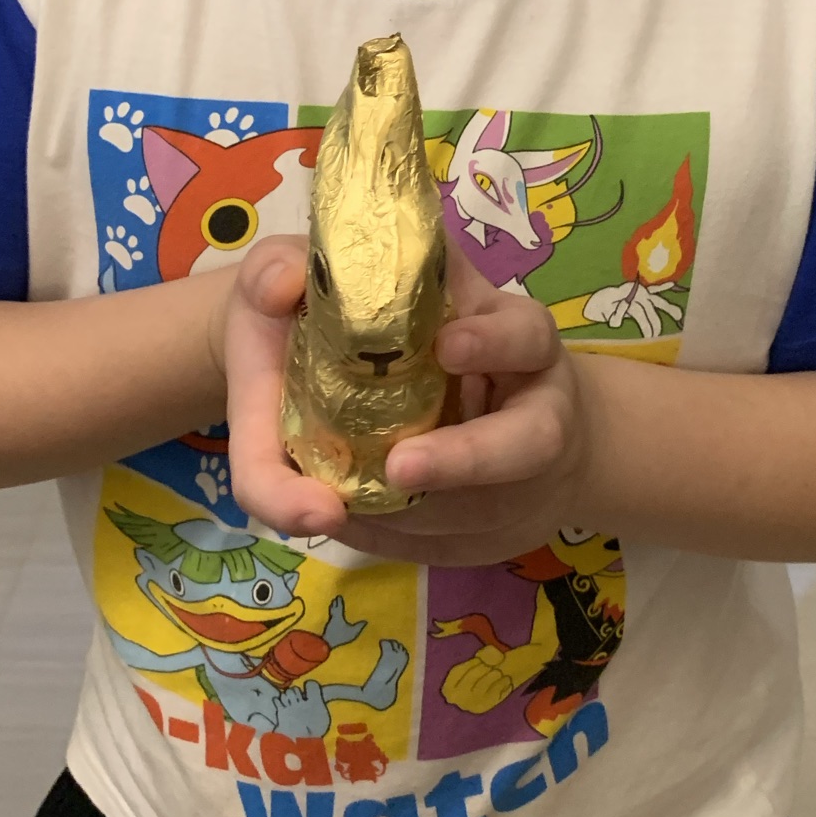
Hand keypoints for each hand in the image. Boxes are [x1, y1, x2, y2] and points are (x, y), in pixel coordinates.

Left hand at [223, 237, 589, 563]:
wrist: (430, 391)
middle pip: (533, 443)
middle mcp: (537, 405)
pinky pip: (457, 547)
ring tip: (341, 504)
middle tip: (400, 468)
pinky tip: (352, 522)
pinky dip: (399, 540)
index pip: (526, 333)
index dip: (494, 341)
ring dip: (415, 515)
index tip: (445, 345)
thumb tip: (278, 285)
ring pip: (489, 511)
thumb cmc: (380, 324)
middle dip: (467, 460)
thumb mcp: (351, 277)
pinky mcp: (503, 530)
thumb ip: (299, 269)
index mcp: (515, 335)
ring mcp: (531, 476)